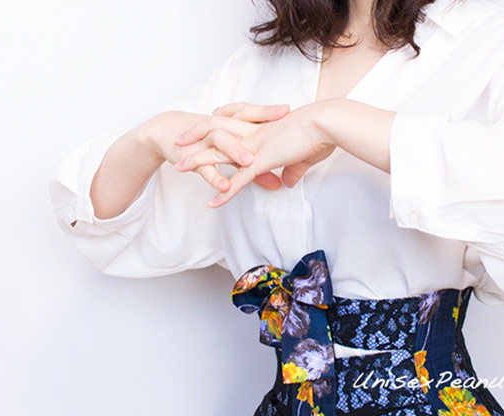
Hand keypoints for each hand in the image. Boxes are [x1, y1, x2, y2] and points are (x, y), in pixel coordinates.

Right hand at [141, 103, 291, 194]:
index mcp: (232, 125)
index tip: (288, 110)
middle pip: (240, 121)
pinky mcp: (192, 158)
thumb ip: (257, 169)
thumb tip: (278, 183)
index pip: (252, 114)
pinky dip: (214, 178)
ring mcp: (206, 143)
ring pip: (221, 142)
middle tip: (280, 122)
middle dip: (260, 120)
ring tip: (250, 162)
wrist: (169, 134)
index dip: (269, 111)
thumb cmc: (208, 142)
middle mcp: (221, 129)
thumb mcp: (234, 154)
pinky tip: (225, 187)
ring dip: (234, 151)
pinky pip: (204, 169)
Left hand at [175, 101, 336, 207]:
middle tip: (178, 141)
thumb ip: (293, 169)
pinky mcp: (261, 163)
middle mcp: (254, 136)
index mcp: (264, 130)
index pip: (234, 127)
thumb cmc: (321, 134)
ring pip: (218, 155)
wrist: (325, 124)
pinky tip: (212, 204)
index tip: (205, 127)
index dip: (218, 127)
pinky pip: (237, 181)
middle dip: (195, 137)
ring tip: (179, 168)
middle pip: (216, 134)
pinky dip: (224, 193)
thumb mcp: (304, 155)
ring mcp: (254, 149)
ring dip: (198, 162)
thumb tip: (288, 181)